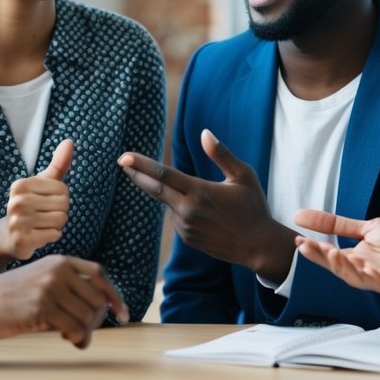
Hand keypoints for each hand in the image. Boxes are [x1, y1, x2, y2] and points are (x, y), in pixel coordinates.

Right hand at [0, 139, 73, 260]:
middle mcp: (16, 201)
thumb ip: (58, 164)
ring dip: (56, 226)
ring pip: (60, 221)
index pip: (62, 190)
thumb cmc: (31, 206)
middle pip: (63, 206)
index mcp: (21, 185)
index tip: (47, 203)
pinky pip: (54, 235)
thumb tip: (69, 141)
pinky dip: (52, 236)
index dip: (61, 199)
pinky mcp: (22, 240)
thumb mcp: (44, 183)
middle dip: (60, 213)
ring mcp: (17, 222)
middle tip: (45, 216)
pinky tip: (40, 235)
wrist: (9, 236)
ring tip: (42, 226)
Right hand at [0, 255, 129, 347]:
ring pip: (89, 315)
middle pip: (97, 298)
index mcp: (59, 260)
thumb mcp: (38, 280)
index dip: (115, 294)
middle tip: (85, 333)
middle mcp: (58, 270)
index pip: (99, 273)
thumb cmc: (6, 298)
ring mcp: (50, 287)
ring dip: (86, 332)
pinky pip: (75, 328)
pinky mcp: (42, 307)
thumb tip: (96, 309)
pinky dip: (77, 339)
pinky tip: (68, 341)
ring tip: (74, 338)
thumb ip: (64, 287)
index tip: (123, 313)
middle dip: (97, 320)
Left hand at [118, 128, 294, 281]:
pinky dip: (183, 209)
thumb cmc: (253, 207)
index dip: (142, 164)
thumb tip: (204, 133)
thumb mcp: (242, 176)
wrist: (258, 246)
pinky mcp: (187, 238)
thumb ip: (221, 154)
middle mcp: (188, 210)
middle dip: (136, 174)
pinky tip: (206, 214)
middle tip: (121, 161)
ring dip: (174, 194)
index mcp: (200, 191)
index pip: (163, 174)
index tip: (124, 156)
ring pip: (169, 203)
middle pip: (154, 188)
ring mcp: (185, 226)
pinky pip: (177, 217)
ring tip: (208, 200)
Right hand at [293, 210, 379, 292]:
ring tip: (327, 251)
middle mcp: (358, 268)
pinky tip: (350, 260)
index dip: (313, 248)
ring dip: (336, 265)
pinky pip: (367, 280)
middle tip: (303, 246)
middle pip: (334, 265)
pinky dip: (356, 272)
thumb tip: (300, 215)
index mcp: (353, 256)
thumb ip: (335, 224)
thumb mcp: (364, 227)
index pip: (328, 254)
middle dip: (318, 257)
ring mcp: (371, 277)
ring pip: (347, 274)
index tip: (298, 239)